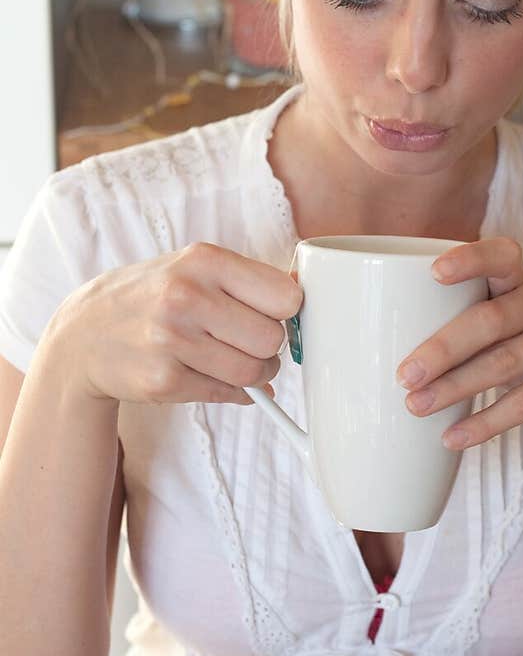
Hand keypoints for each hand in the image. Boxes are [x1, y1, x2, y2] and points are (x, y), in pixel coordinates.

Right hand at [52, 243, 300, 405]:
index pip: (286, 296)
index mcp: (203, 260)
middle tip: (246, 342)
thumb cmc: (153, 297)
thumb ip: (248, 281)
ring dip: (253, 374)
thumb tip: (306, 303)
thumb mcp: (193, 269)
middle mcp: (186, 297)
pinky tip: (204, 373)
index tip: (271, 314)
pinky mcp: (164, 381)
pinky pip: (227, 395)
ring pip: (254, 373)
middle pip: (273, 339)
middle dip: (268, 348)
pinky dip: (228, 391)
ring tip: (228, 359)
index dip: (285, 312)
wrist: (84, 334)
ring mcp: (172, 341)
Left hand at [396, 237, 522, 448]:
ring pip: (503, 363)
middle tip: (404, 376)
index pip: (501, 255)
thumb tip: (393, 347)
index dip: (470, 259)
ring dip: (455, 388)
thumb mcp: (517, 327)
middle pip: (490, 320)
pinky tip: (454, 438)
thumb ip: (473, 324)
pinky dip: (485, 423)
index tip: (434, 273)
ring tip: (417, 408)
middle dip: (442, 348)